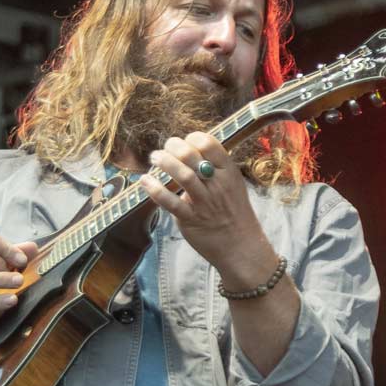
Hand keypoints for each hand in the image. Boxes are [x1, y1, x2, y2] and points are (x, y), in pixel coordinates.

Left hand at [139, 132, 270, 271]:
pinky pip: (171, 202)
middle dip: (173, 147)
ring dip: (164, 162)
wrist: (241, 246)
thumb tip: (190, 150)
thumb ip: (215, 167)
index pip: (209, 144)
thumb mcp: (233, 184)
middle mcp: (217, 184)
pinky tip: (145, 181)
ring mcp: (204, 202)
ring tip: (155, 158)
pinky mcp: (191, 219)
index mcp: (228, 172)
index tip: (183, 142)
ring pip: (183, 175)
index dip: (192, 138)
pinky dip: (155, 190)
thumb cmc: (234, 212)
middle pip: (192, 156)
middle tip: (164, 148)